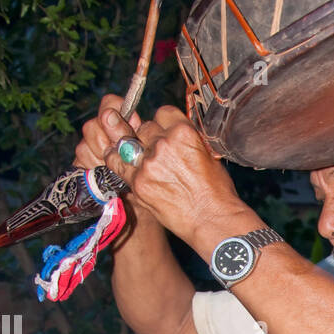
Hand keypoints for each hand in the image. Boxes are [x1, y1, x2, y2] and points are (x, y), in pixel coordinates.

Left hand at [81, 100, 251, 246]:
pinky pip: (117, 163)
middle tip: (155, 152)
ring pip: (127, 142)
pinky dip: (117, 161)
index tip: (164, 131)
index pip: (163, 113)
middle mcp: (164, 144)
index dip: (163, 123)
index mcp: (184, 133)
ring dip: (130, 147)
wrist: (212, 220)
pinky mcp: (138, 182)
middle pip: (144, 127)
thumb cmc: (216, 193)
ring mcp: (148, 163)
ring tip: (135, 155)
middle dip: (148, 137)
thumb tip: (176, 135)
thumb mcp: (209, 155)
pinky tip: (120, 163)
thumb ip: (188, 141)